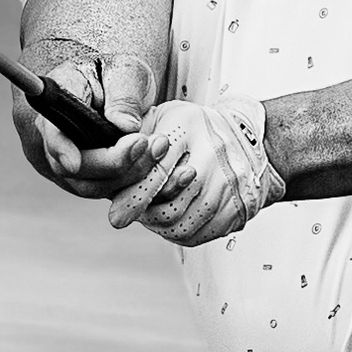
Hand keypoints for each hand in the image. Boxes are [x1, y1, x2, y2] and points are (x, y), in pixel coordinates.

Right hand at [32, 54, 168, 199]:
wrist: (119, 91)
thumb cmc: (117, 75)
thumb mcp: (124, 72)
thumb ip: (124, 95)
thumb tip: (125, 126)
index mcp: (59, 104)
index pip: (52, 131)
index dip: (60, 149)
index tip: (74, 163)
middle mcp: (59, 139)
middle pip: (76, 168)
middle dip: (115, 162)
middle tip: (147, 142)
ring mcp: (75, 164)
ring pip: (96, 186)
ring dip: (131, 174)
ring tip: (159, 147)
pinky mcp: (96, 180)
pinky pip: (114, 194)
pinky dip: (141, 187)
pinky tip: (167, 170)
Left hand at [107, 96, 285, 245]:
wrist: (250, 139)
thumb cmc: (196, 129)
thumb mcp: (163, 118)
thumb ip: (134, 139)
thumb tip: (101, 166)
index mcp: (188, 129)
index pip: (158, 171)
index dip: (134, 196)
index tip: (116, 213)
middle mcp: (213, 156)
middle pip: (170, 204)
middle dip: (142, 214)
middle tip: (123, 214)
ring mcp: (228, 185)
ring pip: (182, 223)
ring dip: (158, 225)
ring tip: (148, 212)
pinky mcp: (237, 208)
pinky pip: (199, 233)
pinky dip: (179, 231)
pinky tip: (171, 218)